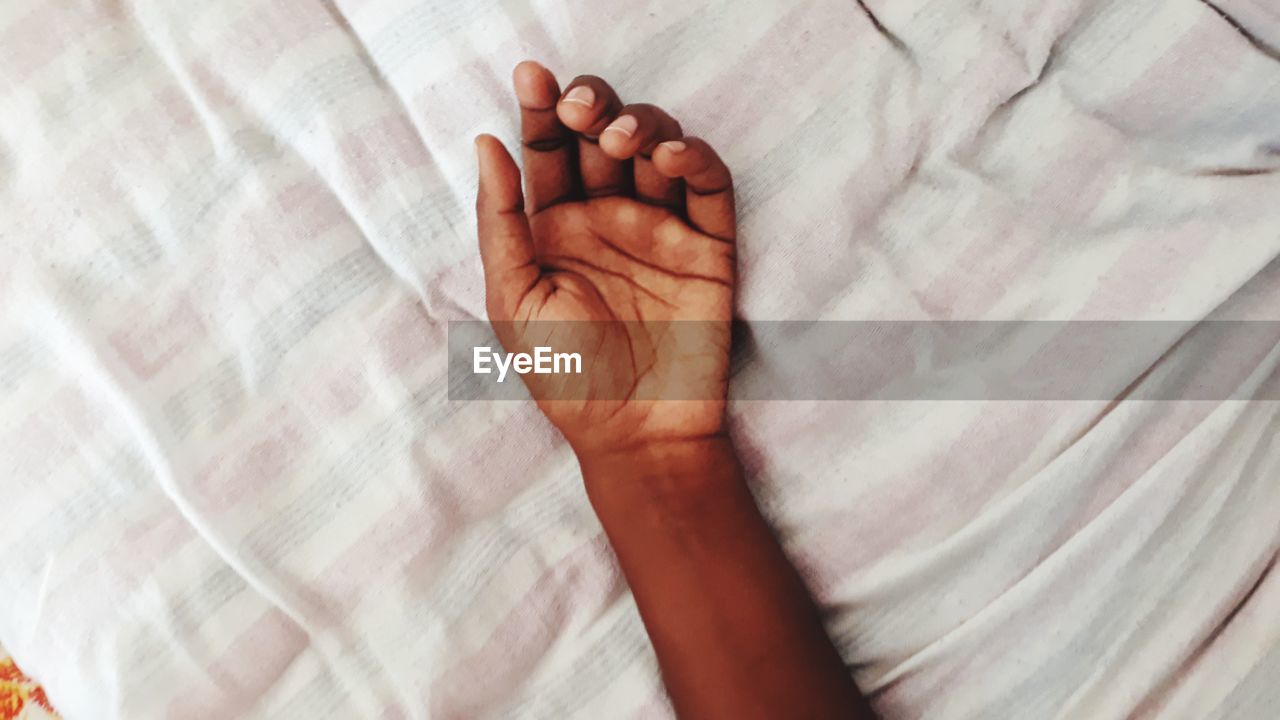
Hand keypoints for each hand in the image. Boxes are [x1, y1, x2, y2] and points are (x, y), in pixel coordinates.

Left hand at [474, 61, 736, 458]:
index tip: (531, 77)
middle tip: (582, 108)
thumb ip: (500, 224)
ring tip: (621, 140)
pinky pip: (708, 188)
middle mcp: (608, 219)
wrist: (634, 435)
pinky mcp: (708, 248)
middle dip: (592, 106)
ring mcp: (660, 230)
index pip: (548, 152)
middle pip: (602, 137)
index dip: (540, 109)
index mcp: (555, 228)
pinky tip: (669, 159)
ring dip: (641, 127)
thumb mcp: (513, 303)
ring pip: (657, 149)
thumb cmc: (564, 379)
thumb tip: (486, 144)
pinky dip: (694, 160)